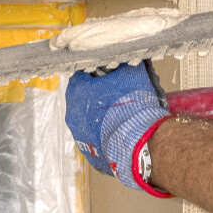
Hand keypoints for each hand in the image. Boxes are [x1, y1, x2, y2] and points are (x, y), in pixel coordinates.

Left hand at [65, 62, 171, 196]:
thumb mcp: (132, 73)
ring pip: (87, 119)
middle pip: (82, 98)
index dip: (96, 72)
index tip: (109, 74)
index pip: (82, 75)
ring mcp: (79, 137)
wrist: (139, 143)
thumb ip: (124, 64)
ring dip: (100, 114)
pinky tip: (120, 130)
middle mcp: (72, 115)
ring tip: (121, 113)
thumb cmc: (132, 103)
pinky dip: (104, 132)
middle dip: (97, 94)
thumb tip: (126, 58)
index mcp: (77, 92)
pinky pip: (95, 137)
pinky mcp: (90, 154)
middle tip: (116, 92)